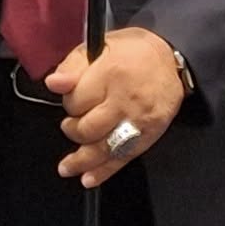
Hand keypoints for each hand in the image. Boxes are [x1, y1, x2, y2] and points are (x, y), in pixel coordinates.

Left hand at [50, 26, 185, 186]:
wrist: (171, 60)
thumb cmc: (132, 52)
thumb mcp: (99, 46)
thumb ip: (73, 66)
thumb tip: (53, 84)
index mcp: (110, 73)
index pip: (75, 101)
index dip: (68, 103)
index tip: (72, 97)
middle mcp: (125, 100)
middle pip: (88, 128)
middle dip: (73, 129)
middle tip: (72, 123)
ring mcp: (138, 121)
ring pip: (104, 148)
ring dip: (82, 161)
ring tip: (66, 167)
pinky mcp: (149, 135)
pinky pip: (124, 157)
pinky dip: (104, 171)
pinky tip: (88, 179)